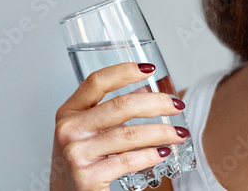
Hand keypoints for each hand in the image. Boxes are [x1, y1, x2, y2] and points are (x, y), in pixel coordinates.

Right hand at [49, 62, 188, 190]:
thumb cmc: (79, 163)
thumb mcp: (87, 131)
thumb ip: (110, 112)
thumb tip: (147, 92)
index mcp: (68, 112)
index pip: (96, 81)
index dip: (124, 71)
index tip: (149, 69)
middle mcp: (69, 130)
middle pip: (121, 105)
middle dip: (157, 103)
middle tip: (177, 105)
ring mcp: (76, 153)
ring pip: (130, 134)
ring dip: (162, 132)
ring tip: (179, 133)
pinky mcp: (87, 177)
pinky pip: (128, 160)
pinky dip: (151, 155)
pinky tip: (163, 152)